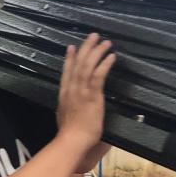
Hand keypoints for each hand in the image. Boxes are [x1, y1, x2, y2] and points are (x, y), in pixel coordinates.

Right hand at [56, 33, 115, 149]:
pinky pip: (98, 76)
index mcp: (64, 95)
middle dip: (86, 48)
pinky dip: (104, 64)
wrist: (72, 140)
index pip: (66, 72)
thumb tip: (72, 109)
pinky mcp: (92, 95)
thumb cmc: (70, 134)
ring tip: (105, 42)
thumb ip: (70, 109)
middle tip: (93, 36)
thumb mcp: (66, 117)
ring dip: (97, 52)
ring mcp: (81, 91)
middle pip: (78, 64)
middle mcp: (71, 89)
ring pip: (87, 66)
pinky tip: (111, 56)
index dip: (69, 59)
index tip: (72, 47)